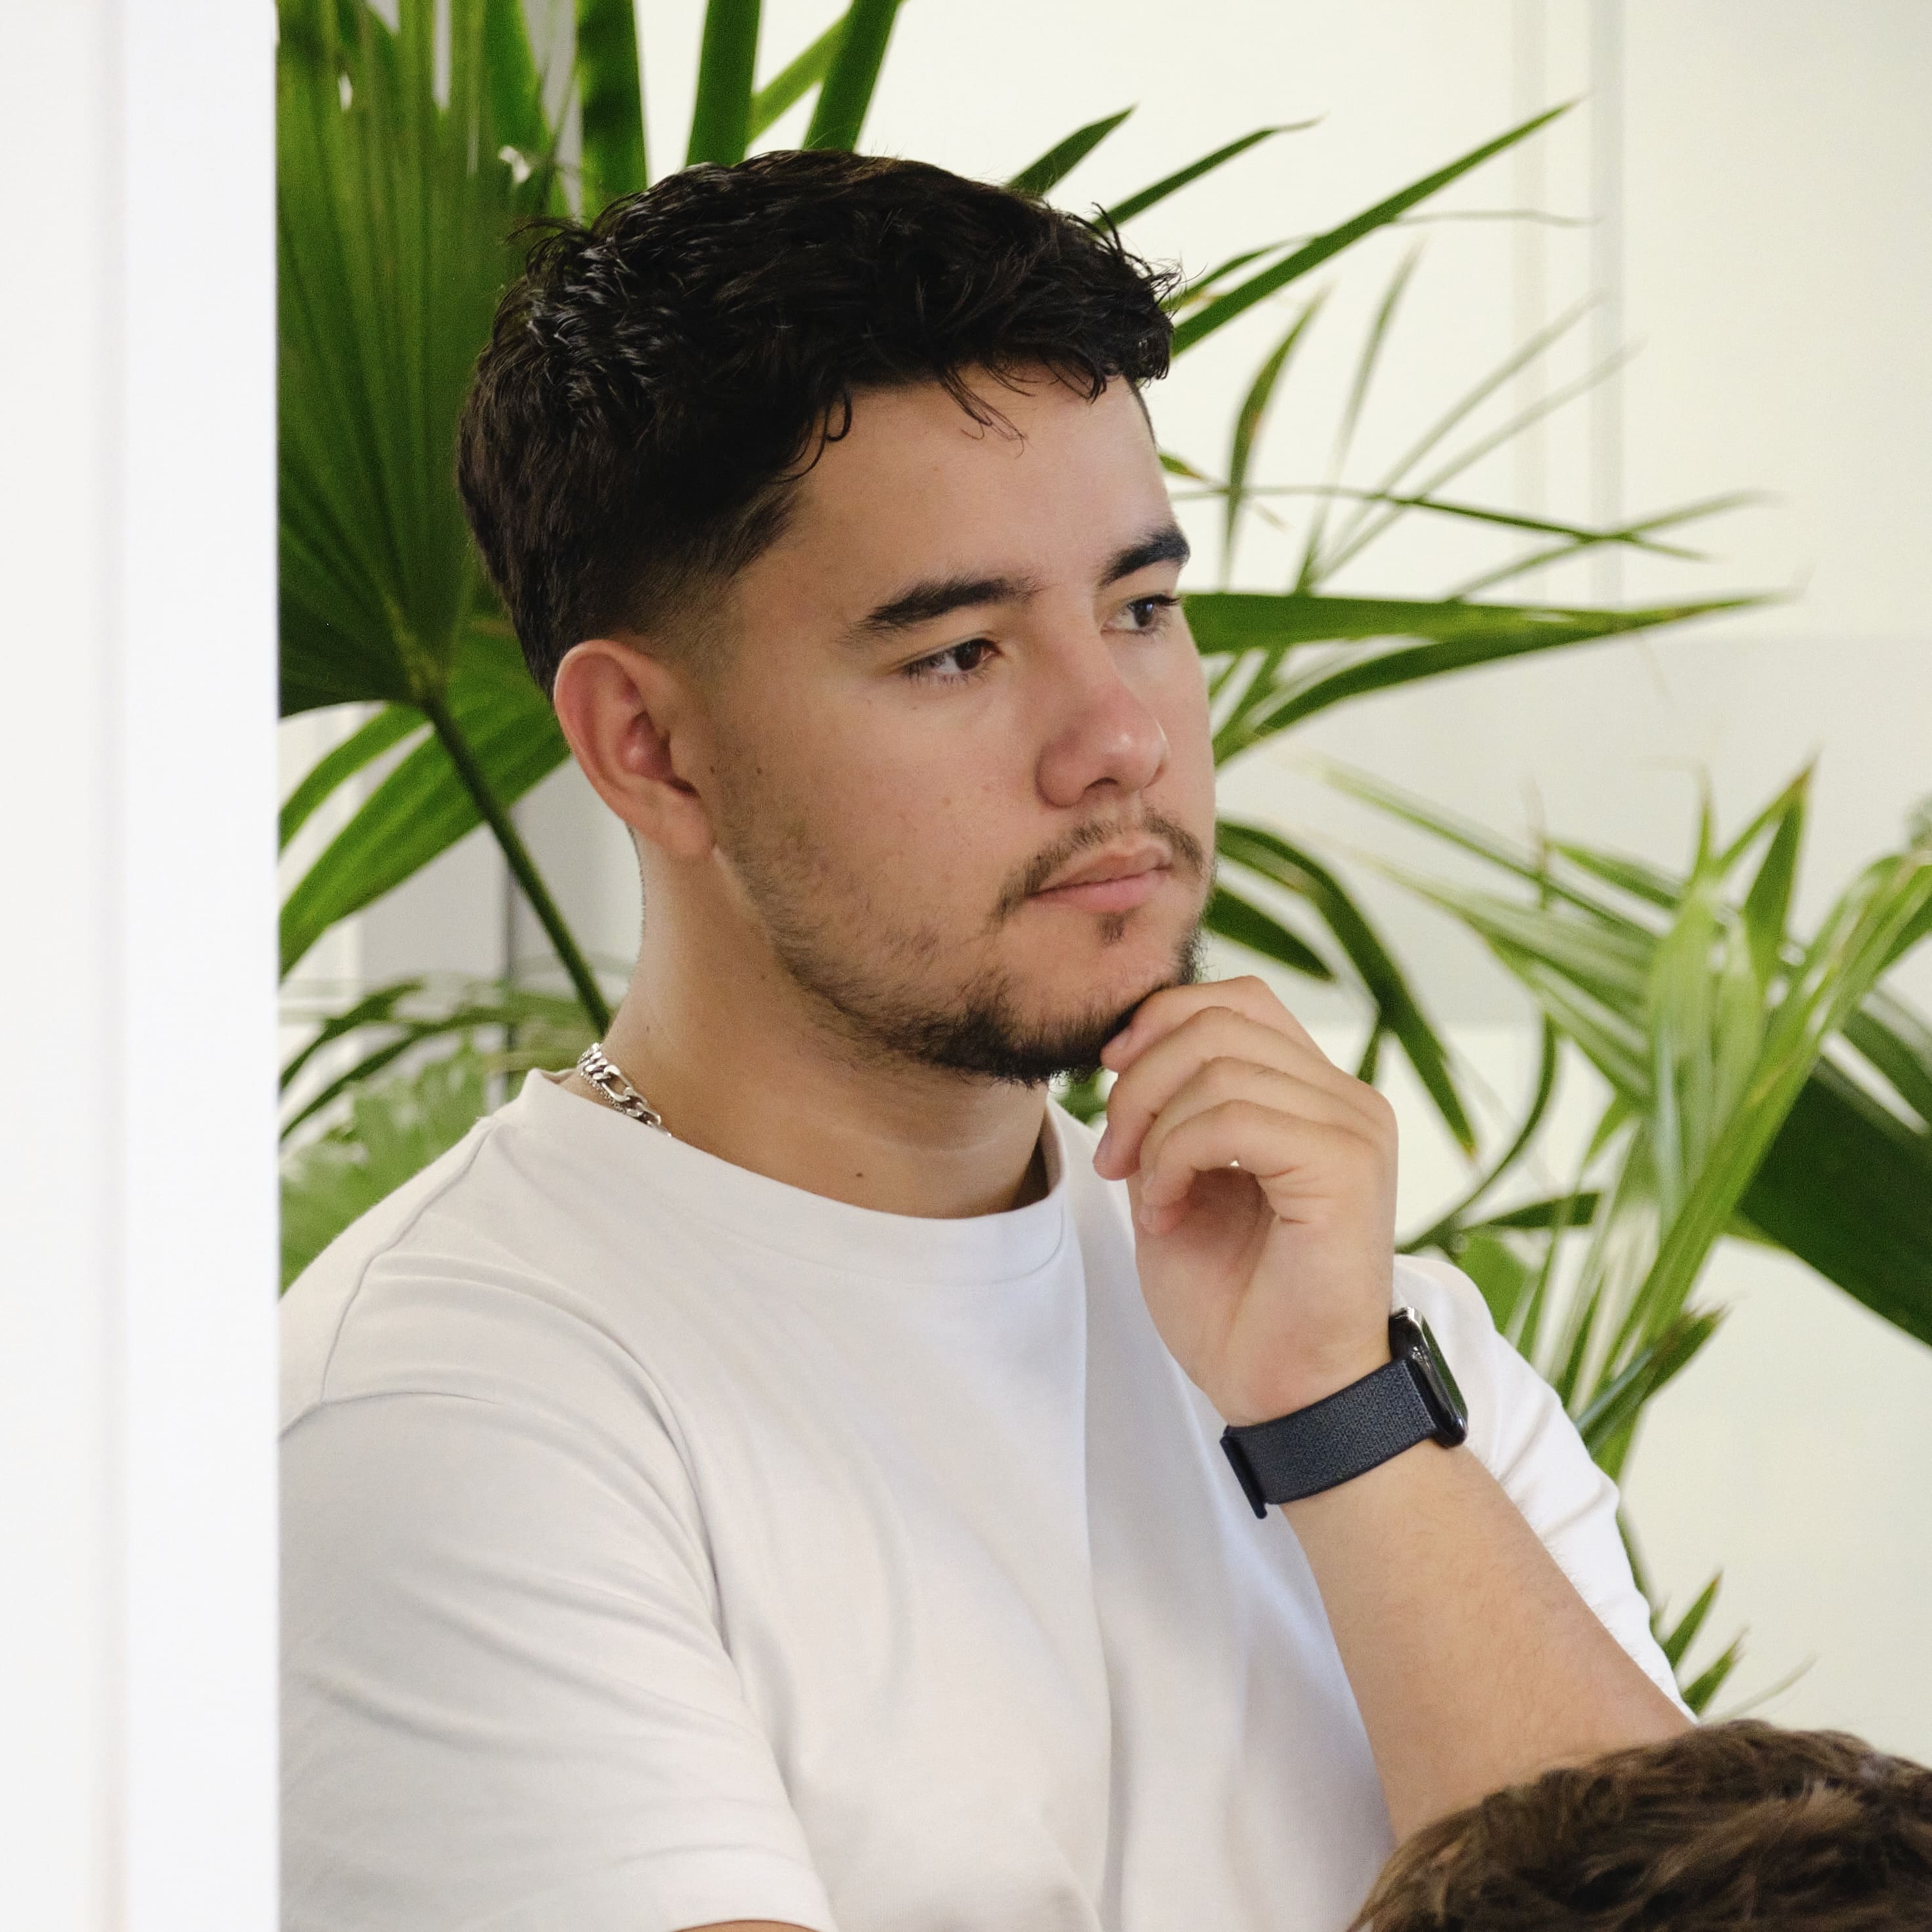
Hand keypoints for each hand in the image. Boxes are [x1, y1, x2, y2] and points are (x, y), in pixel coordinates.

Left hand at [1092, 977, 1398, 1426]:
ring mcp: (1353, 1128)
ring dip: (1154, 1132)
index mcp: (1314, 1095)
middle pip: (1219, 1020)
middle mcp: (1346, 1100)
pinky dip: (1176, 1159)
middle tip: (1113, 1157)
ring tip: (1148, 1197)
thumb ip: (1169, 1112)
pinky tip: (1167, 1211)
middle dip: (1139, 1080)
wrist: (1283, 1395)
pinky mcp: (1346, 1166)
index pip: (1236, 1001)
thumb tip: (1128, 1047)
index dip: (1159, 1023)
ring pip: (1219, 1067)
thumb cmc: (1236, 1303)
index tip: (1109, 1083)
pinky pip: (1235, 1118)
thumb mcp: (1178, 1182)